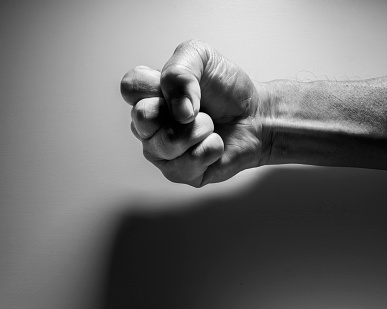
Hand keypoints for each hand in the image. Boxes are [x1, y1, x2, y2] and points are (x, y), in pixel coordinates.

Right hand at [120, 40, 269, 186]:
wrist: (256, 115)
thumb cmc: (226, 89)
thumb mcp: (203, 58)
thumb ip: (180, 69)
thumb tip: (178, 108)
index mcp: (147, 95)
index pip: (130, 87)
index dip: (158, 84)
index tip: (185, 84)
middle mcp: (148, 126)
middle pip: (142, 118)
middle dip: (182, 109)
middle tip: (198, 109)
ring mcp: (161, 152)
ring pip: (169, 142)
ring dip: (202, 128)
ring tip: (210, 125)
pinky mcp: (179, 173)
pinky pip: (190, 162)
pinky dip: (212, 147)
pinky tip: (215, 143)